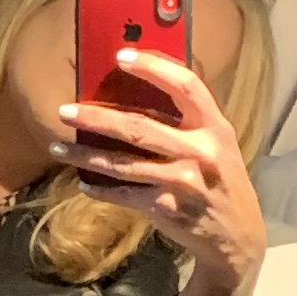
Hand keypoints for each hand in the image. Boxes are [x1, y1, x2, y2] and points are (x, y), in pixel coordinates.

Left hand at [56, 50, 266, 295]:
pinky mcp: (168, 208)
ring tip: (58, 148)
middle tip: (65, 110)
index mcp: (216, 127)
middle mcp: (202, 151)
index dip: (154, 67)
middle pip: (139, 127)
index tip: (121, 56)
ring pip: (123, 164)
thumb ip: (188, 124)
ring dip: (84, 155)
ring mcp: (184, 181)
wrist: (239, 239)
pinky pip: (124, 194)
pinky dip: (101, 189)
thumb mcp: (218, 147)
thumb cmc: (221, 184)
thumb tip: (134, 97)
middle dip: (96, 117)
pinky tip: (83, 183)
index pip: (186, 86)